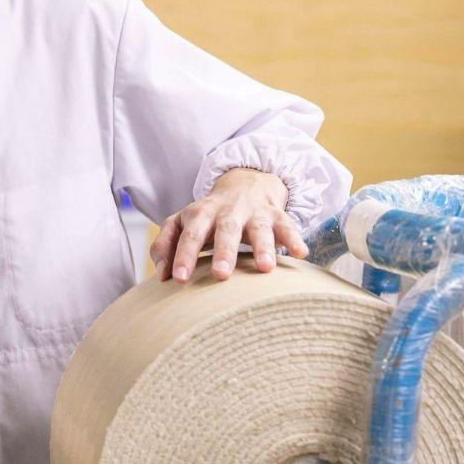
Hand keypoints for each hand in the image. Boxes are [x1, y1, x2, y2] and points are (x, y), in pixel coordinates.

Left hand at [149, 168, 307, 282]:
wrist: (244, 184)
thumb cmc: (206, 216)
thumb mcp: (180, 223)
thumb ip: (164, 246)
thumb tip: (162, 275)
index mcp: (200, 214)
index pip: (189, 235)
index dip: (183, 256)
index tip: (178, 279)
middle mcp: (227, 212)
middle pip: (225, 231)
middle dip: (224, 252)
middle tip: (221, 276)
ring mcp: (254, 212)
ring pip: (259, 229)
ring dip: (262, 247)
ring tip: (265, 268)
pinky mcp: (276, 215)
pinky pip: (287, 226)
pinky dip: (293, 239)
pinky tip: (301, 254)